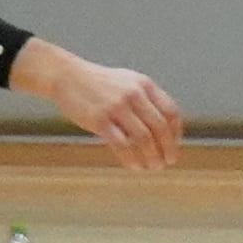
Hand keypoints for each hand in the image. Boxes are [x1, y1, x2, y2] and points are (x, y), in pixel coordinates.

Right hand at [22, 44, 185, 168]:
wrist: (66, 76)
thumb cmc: (99, 83)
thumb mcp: (127, 82)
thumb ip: (145, 99)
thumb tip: (164, 125)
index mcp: (144, 84)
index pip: (170, 111)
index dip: (176, 131)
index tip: (174, 145)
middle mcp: (134, 94)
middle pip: (160, 126)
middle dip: (168, 147)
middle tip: (170, 161)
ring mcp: (116, 107)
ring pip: (143, 137)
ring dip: (152, 155)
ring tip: (154, 166)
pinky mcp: (99, 120)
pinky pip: (121, 144)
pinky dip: (131, 158)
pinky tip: (135, 166)